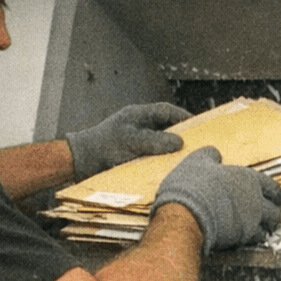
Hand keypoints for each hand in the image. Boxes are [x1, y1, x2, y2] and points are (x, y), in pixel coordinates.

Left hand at [66, 102, 191, 180]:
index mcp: (137, 115)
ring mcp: (134, 140)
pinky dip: (160, 160)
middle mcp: (137, 125)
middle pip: (165, 126)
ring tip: (184, 159)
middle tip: (195, 144)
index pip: (165, 111)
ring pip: (159, 142)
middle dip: (179, 134)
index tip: (198, 126)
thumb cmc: (103, 146)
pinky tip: (167, 170)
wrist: (81, 162)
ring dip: (169, 150)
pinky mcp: (131, 154)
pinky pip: (151, 155)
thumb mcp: (131, 141)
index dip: (183, 116)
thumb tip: (179, 142)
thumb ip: (155, 140)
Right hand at [154, 147, 280, 256]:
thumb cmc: (192, 186)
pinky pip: (253, 242)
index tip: (272, 198)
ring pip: (267, 228)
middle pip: (275, 211)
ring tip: (256, 231)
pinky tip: (240, 238)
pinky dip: (249, 241)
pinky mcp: (242, 238)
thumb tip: (214, 153)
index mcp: (248, 179)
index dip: (274, 195)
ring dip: (263, 230)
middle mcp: (255, 200)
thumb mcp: (197, 161)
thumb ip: (209, 156)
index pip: (273, 188)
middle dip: (272, 215)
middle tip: (266, 217)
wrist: (186, 213)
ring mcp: (251, 221)